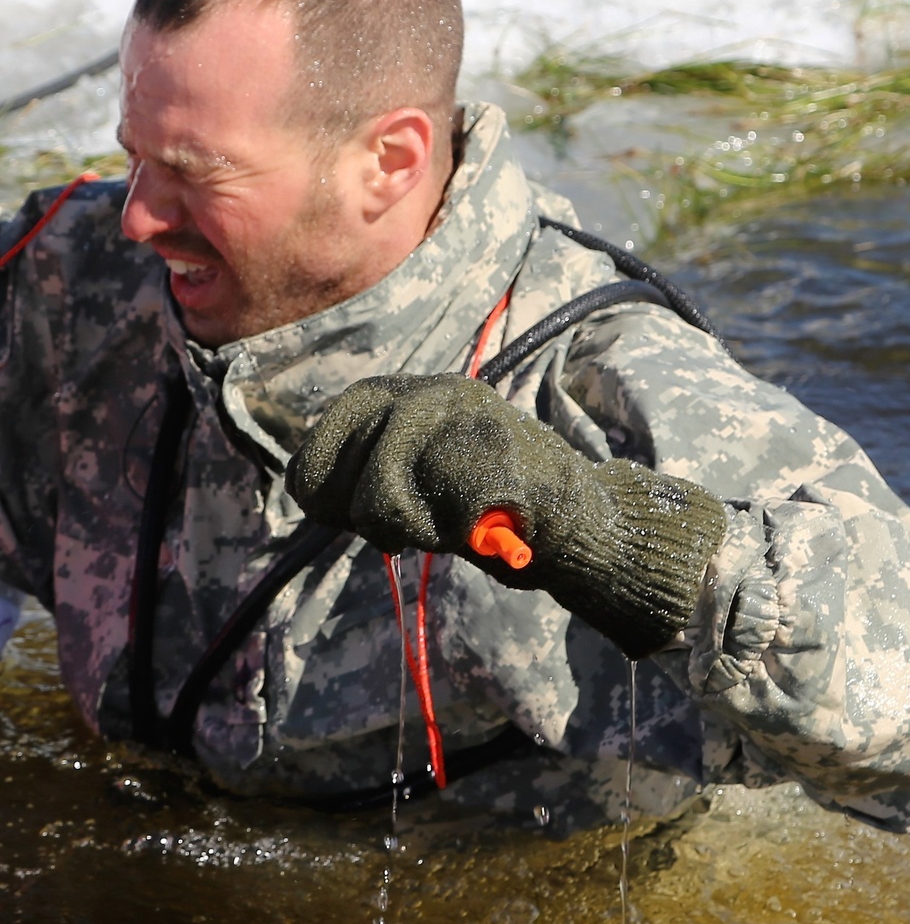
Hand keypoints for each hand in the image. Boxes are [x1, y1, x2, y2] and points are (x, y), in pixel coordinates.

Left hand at [285, 374, 725, 658]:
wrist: (582, 521)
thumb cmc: (492, 505)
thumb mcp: (424, 470)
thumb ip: (377, 466)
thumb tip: (312, 488)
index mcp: (421, 388)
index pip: (346, 413)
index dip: (323, 463)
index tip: (326, 508)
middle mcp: (442, 393)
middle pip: (363, 452)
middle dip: (363, 504)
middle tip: (392, 532)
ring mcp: (473, 426)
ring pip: (386, 490)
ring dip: (404, 525)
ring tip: (437, 532)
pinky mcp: (498, 463)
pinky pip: (434, 518)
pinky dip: (446, 535)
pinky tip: (469, 532)